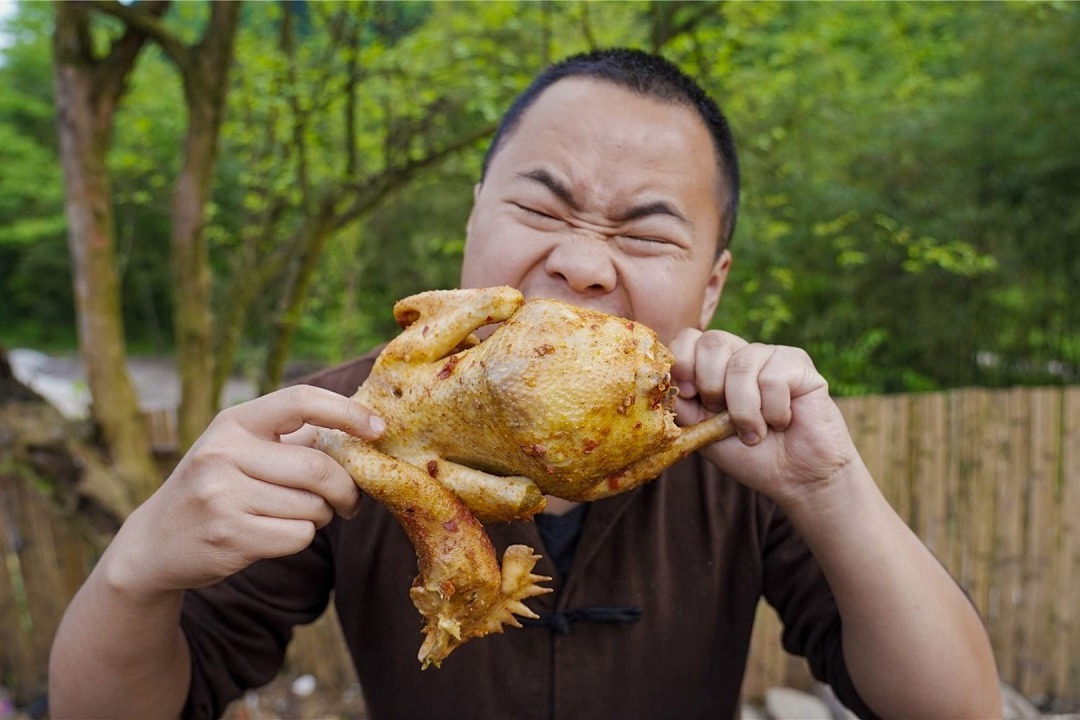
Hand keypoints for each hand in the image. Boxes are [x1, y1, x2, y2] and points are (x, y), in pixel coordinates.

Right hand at [106, 385, 383, 597]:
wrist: (153, 544)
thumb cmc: (217, 489)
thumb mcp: (239, 450)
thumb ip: (292, 439)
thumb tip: (365, 431)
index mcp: (233, 422)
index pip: (301, 401)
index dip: (347, 413)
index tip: (378, 429)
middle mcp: (223, 453)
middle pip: (318, 468)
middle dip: (346, 489)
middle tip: (350, 502)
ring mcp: (222, 495)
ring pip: (312, 507)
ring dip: (320, 517)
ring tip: (297, 516)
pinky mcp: (229, 536)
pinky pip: (299, 536)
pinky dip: (301, 537)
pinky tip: (276, 534)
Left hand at [668, 329, 857, 505]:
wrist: (795, 478)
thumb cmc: (749, 456)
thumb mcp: (703, 432)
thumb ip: (683, 404)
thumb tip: (663, 381)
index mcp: (714, 368)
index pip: (689, 339)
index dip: (683, 362)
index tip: (690, 394)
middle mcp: (741, 356)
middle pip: (713, 341)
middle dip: (711, 385)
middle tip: (725, 417)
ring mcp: (770, 356)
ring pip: (742, 364)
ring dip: (744, 410)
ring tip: (756, 432)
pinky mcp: (799, 364)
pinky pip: (774, 377)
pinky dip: (773, 411)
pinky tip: (782, 422)